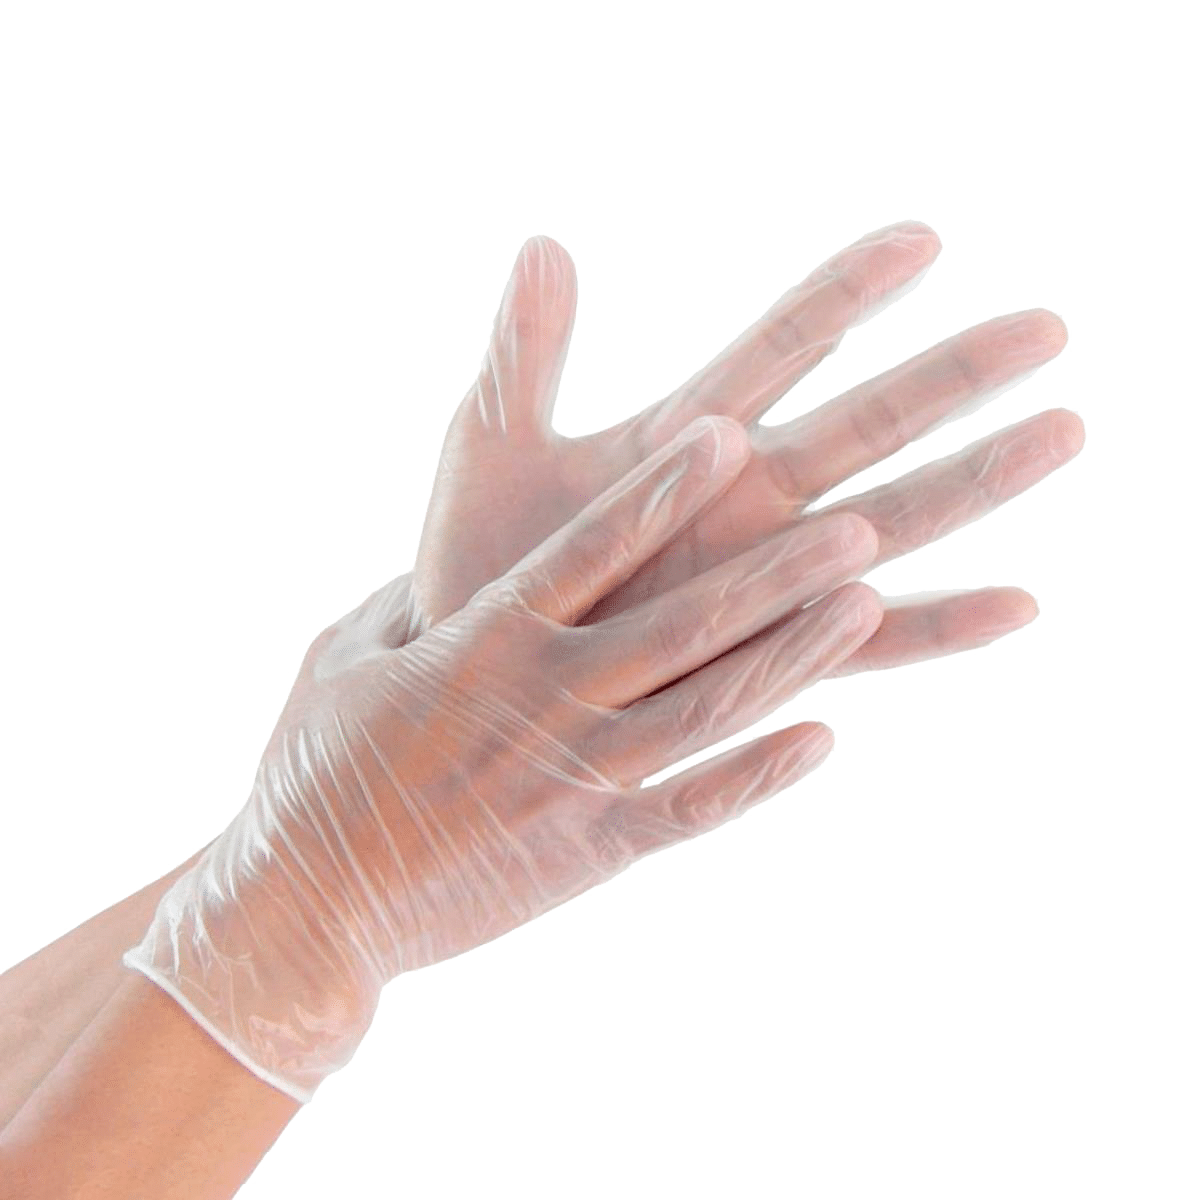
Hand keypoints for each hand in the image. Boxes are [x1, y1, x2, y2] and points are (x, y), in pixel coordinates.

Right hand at [125, 420, 883, 1102]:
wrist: (306, 909)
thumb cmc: (316, 768)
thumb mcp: (345, 657)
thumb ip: (410, 599)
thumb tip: (449, 557)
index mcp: (483, 640)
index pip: (589, 549)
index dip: (661, 490)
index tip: (724, 434)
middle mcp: (544, 700)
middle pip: (679, 622)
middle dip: (770, 572)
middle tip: (851, 523)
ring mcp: (575, 778)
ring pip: (705, 706)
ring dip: (789, 655)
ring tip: (862, 605)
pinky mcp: (590, 850)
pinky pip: (692, 808)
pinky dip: (758, 775)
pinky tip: (823, 737)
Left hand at [411, 222, 1083, 672]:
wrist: (481, 661)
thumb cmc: (483, 553)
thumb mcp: (495, 446)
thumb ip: (525, 353)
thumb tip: (546, 243)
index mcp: (685, 437)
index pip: (779, 345)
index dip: (845, 293)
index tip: (921, 241)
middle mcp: (743, 498)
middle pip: (863, 422)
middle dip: (950, 377)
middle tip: (1044, 328)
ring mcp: (764, 575)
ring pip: (890, 519)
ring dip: (973, 482)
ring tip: (1059, 434)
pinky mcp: (767, 653)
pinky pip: (868, 642)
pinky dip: (940, 624)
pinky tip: (1017, 605)